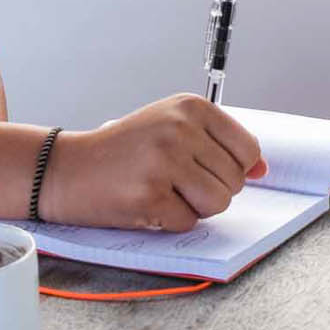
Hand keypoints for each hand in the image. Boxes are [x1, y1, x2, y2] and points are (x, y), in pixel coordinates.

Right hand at [40, 95, 266, 233]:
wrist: (67, 168)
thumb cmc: (124, 150)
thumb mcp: (172, 128)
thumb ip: (220, 145)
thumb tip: (263, 169)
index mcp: (191, 107)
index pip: (248, 149)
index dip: (233, 169)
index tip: (206, 168)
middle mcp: (180, 129)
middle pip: (234, 180)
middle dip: (210, 190)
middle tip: (175, 181)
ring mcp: (165, 162)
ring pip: (217, 204)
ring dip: (195, 208)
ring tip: (165, 192)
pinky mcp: (149, 196)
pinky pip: (187, 222)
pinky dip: (170, 221)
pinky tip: (147, 202)